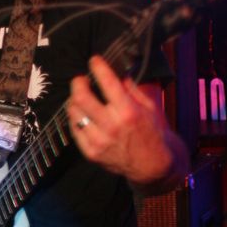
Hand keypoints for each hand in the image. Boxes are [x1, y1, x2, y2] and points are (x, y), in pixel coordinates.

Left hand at [67, 55, 179, 186]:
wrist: (152, 166)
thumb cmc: (152, 133)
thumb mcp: (149, 108)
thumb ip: (131, 89)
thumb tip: (117, 72)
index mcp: (129, 111)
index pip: (107, 82)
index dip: (98, 67)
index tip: (94, 60)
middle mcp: (112, 125)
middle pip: (82, 97)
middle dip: (78, 83)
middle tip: (81, 80)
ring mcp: (99, 140)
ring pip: (74, 112)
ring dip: (75, 101)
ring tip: (80, 98)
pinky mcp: (91, 152)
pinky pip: (74, 129)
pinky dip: (76, 118)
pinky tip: (82, 115)